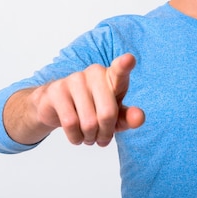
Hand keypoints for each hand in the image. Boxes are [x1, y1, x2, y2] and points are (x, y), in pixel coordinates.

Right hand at [30, 53, 144, 146]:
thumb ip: (129, 117)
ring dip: (90, 138)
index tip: (129, 59)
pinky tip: (76, 135)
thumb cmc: (93, 109)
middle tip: (101, 137)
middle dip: (105, 133)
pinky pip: (70, 123)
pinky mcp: (57, 90)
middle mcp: (94, 73)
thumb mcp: (115, 116)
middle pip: (107, 114)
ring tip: (88, 136)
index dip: (124, 65)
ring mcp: (74, 79)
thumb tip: (139, 117)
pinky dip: (76, 137)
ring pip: (88, 122)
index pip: (120, 70)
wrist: (57, 107)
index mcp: (112, 76)